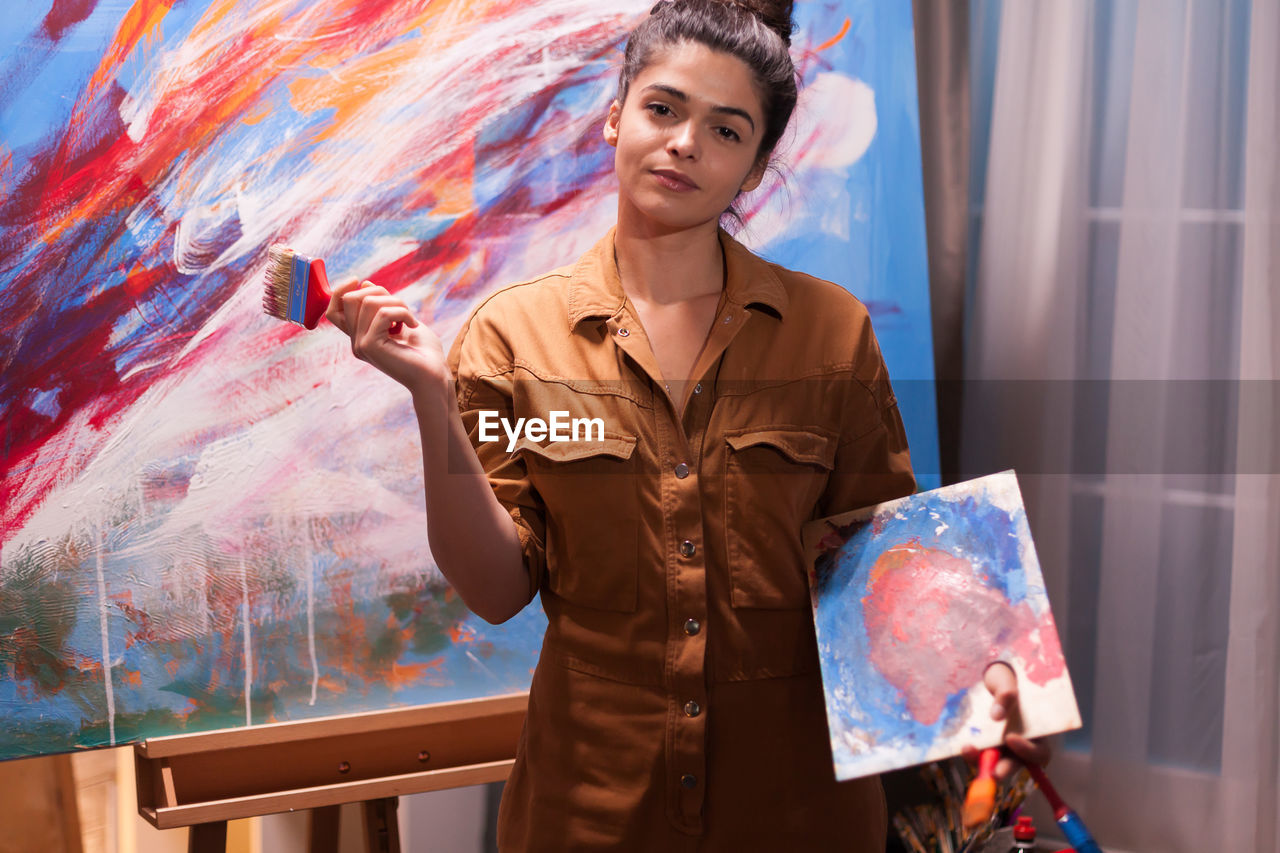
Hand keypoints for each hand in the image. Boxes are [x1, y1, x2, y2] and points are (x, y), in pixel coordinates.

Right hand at [326, 277, 449, 394]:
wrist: (435, 375)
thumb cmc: (424, 351)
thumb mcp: (402, 319)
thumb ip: (382, 304)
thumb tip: (365, 284)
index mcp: (360, 336)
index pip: (334, 311)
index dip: (340, 291)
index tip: (359, 280)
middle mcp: (356, 342)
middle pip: (349, 300)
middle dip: (379, 292)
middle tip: (402, 307)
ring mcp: (361, 345)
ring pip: (368, 302)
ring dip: (396, 302)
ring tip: (410, 317)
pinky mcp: (371, 346)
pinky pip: (384, 313)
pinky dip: (403, 313)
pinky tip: (414, 325)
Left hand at [961, 661, 1051, 778]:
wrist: (989, 677)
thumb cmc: (1006, 678)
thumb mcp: (1007, 680)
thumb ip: (1006, 694)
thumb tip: (997, 715)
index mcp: (1036, 732)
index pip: (1040, 752)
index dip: (1029, 751)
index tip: (1010, 738)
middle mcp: (1019, 744)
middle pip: (1016, 763)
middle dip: (1004, 769)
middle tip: (994, 773)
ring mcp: (1000, 745)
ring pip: (995, 762)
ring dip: (982, 762)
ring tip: (969, 751)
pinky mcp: (983, 743)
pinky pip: (979, 753)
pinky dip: (972, 753)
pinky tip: (964, 746)